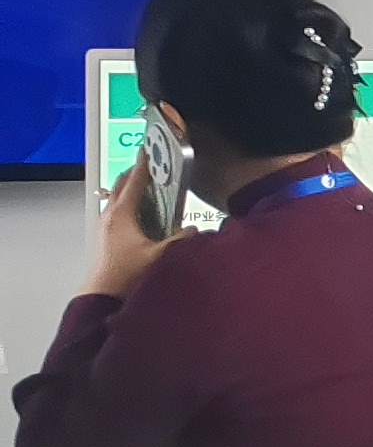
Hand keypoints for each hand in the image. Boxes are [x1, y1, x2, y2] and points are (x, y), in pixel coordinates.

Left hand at [83, 159, 179, 301]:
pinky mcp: (104, 236)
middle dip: (136, 173)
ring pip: (117, 197)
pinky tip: (141, 213)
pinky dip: (128, 203)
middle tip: (151, 165)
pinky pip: (116, 211)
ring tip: (149, 187)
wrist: (103, 295)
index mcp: (122, 213)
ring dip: (131, 189)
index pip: (135, 181)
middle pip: (121, 185)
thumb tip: (196, 231)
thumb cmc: (128, 273)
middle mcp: (110, 215)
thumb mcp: (161, 256)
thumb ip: (181, 240)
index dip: (144, 165)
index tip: (150, 152)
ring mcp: (104, 225)